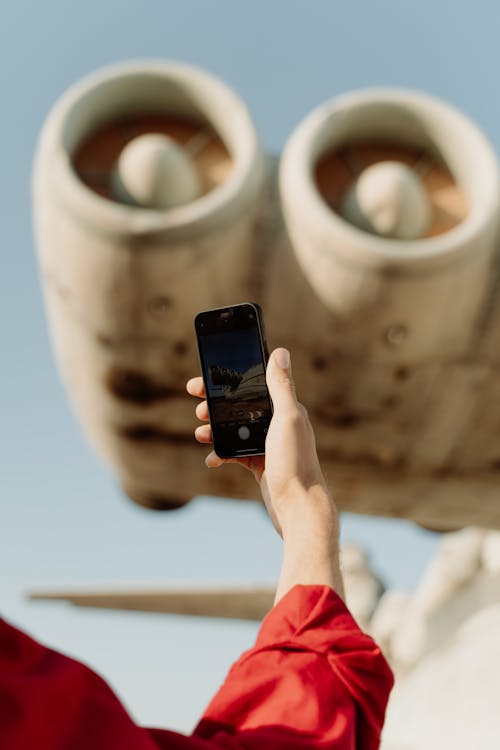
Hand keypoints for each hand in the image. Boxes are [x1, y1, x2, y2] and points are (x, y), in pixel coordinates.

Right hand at [187, 347, 343, 600]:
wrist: (298, 508)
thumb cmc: (296, 463)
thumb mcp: (288, 419)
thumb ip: (282, 387)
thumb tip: (280, 352)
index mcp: (287, 409)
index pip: (254, 385)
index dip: (229, 379)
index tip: (205, 378)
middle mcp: (279, 424)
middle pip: (241, 406)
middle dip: (217, 404)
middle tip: (197, 404)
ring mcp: (269, 445)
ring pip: (235, 429)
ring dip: (215, 428)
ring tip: (200, 432)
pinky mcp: (261, 465)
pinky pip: (235, 453)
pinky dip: (221, 453)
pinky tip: (212, 459)